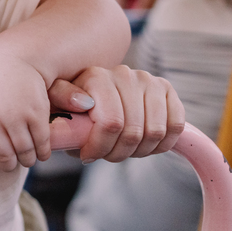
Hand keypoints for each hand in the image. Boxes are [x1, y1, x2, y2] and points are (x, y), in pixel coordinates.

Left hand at [0, 52, 95, 171]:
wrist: (16, 57)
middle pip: (3, 156)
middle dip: (9, 164)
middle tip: (12, 162)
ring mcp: (14, 115)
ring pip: (24, 153)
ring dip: (27, 160)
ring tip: (27, 158)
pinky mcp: (36, 113)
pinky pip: (41, 144)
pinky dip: (43, 152)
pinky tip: (41, 152)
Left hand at [52, 66, 184, 162]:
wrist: (95, 97)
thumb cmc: (73, 108)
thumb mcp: (56, 103)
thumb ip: (61, 98)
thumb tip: (84, 102)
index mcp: (96, 76)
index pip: (111, 123)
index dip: (101, 148)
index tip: (87, 156)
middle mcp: (124, 74)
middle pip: (133, 132)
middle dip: (118, 153)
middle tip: (107, 155)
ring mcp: (148, 80)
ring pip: (155, 132)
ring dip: (139, 151)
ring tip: (123, 149)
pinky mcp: (166, 89)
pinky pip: (175, 126)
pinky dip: (162, 144)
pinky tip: (144, 145)